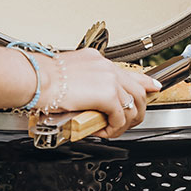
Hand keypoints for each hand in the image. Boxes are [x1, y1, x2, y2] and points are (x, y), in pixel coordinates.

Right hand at [40, 48, 161, 138]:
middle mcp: (106, 66)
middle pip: (137, 90)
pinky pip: (120, 117)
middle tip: (131, 122)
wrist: (36, 78)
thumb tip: (83, 97)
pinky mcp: (107, 94)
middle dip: (138, 109)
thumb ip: (82, 82)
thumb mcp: (67, 74)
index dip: (145, 81)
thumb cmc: (42, 78)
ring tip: (113, 129)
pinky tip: (104, 131)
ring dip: (125, 122)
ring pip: (132, 105)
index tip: (153, 86)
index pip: (128, 71)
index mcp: (96, 60)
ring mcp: (109, 79)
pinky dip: (114, 128)